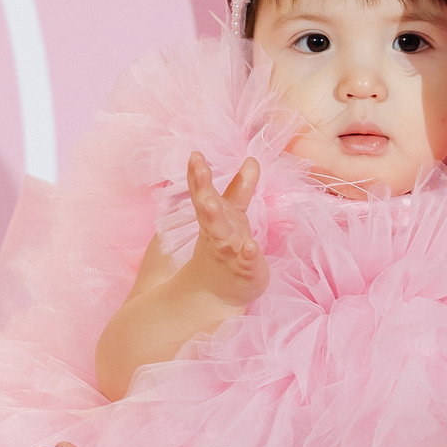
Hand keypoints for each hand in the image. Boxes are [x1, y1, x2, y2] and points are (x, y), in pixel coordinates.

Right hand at [185, 153, 267, 307]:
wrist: (219, 292)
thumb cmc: (226, 247)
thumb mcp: (233, 214)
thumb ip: (240, 188)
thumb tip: (251, 159)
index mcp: (212, 217)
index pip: (202, 192)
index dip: (198, 174)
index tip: (195, 155)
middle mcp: (217, 232)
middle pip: (207, 208)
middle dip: (202, 188)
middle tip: (198, 168)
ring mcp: (229, 251)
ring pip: (221, 234)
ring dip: (215, 218)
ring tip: (210, 204)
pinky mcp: (244, 270)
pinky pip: (245, 261)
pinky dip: (247, 254)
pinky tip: (251, 246)